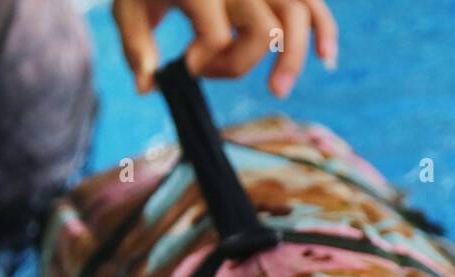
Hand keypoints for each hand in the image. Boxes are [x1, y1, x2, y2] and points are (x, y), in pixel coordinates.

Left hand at [112, 0, 337, 97]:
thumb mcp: (128, 5)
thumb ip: (135, 42)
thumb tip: (148, 85)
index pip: (217, 36)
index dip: (203, 62)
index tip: (184, 65)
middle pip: (263, 31)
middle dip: (240, 63)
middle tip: (213, 73)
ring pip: (298, 16)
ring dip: (292, 59)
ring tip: (277, 91)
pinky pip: (314, 5)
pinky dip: (325, 32)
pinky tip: (326, 60)